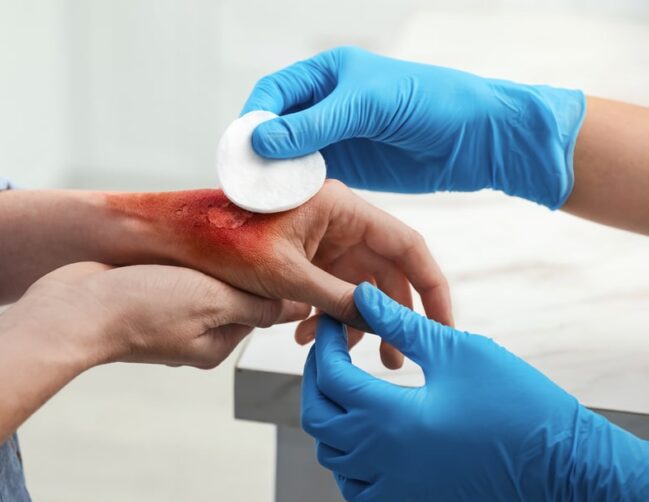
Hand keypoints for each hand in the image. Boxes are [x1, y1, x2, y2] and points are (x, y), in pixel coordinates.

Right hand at [16, 262, 308, 368]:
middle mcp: (194, 336)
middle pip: (232, 296)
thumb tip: (299, 309)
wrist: (72, 307)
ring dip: (207, 261)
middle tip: (235, 235)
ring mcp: (167, 318)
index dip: (269, 278)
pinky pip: (176, 277)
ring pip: (204, 283)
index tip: (272, 245)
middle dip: (236, 267)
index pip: (261, 309)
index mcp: (216, 344)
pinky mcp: (145, 299)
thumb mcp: (212, 302)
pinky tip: (176, 244)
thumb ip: (256, 305)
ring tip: (206, 236)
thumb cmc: (142, 306)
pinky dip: (181, 260)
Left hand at [105, 179, 452, 367]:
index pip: (407, 246)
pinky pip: (328, 287)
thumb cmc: (222, 241)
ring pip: (356, 284)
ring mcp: (320, 237)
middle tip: (394, 361)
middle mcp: (337, 218)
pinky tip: (306, 339)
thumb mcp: (285, 276)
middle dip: (388, 317)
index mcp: (340, 206)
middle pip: (384, 270)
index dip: (431, 289)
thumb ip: (338, 301)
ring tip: (345, 357)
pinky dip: (325, 314)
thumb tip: (379, 325)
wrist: (173, 237)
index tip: (444, 328)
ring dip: (353, 321)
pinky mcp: (302, 253)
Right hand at [242, 46, 585, 208]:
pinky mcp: (348, 169)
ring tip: (261, 199)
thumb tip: (262, 140)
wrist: (477, 137)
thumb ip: (316, 123)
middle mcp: (324, 106)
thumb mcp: (369, 106)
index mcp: (327, 75)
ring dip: (274, 177)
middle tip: (244, 181)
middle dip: (258, 153)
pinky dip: (296, 193)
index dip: (254, 119)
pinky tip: (288, 208)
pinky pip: (310, 180)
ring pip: (288, 158)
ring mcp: (335, 139)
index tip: (243, 148)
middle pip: (274, 129)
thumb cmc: (430, 103)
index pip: (274, 93)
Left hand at [301, 283, 648, 501]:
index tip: (334, 318)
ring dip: (327, 414)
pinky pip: (354, 484)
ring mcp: (393, 482)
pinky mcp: (409, 497)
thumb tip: (363, 295)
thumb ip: (401, 325)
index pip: (330, 375)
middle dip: (315, 376)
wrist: (560, 461)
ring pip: (330, 452)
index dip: (325, 341)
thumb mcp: (455, 351)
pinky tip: (361, 430)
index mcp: (390, 415)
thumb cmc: (514, 400)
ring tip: (344, 383)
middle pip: (317, 415)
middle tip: (330, 348)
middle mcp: (382, 455)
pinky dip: (344, 457)